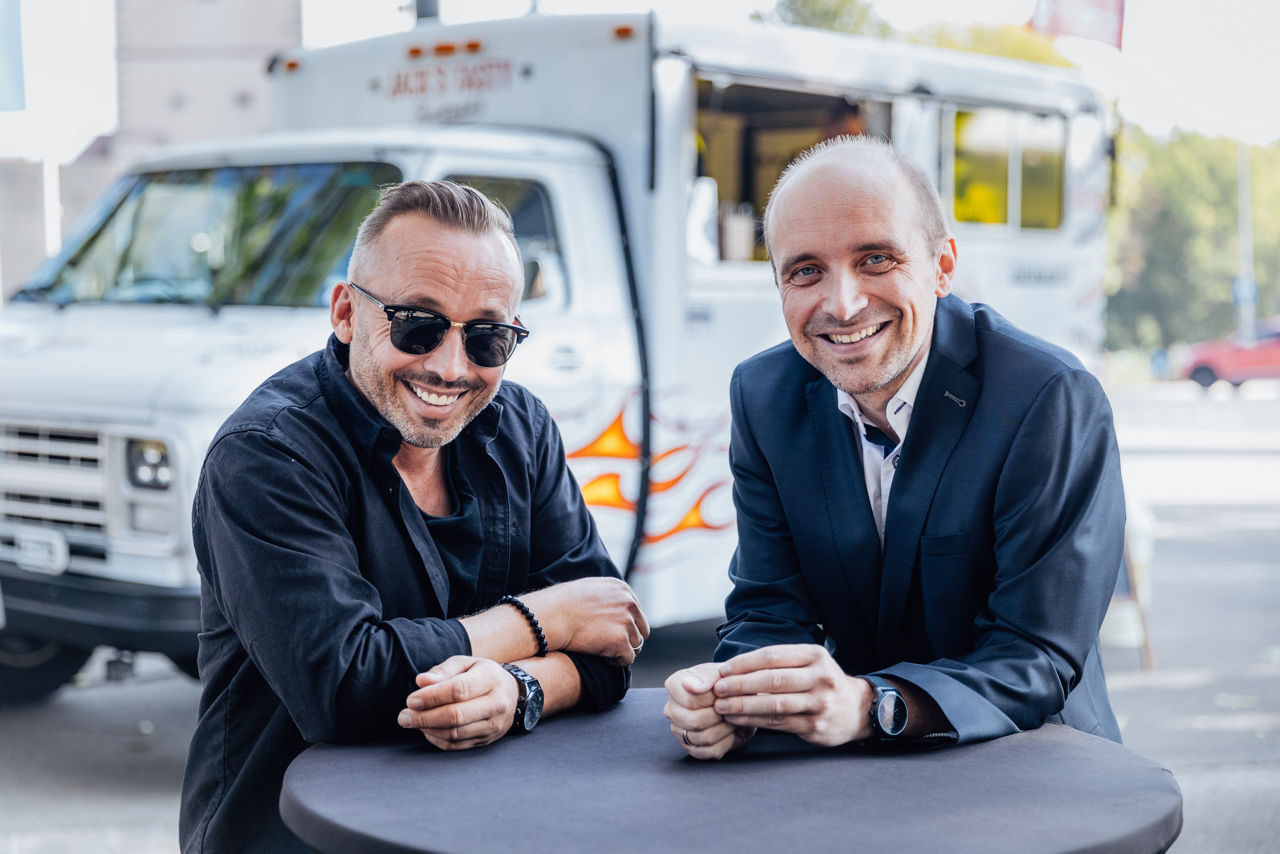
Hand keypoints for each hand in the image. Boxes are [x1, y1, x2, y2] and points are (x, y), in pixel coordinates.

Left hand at [397, 656, 516, 750]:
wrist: (511, 694)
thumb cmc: (481, 675)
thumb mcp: (466, 663)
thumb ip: (443, 670)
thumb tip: (421, 682)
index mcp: (491, 679)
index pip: (459, 690)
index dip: (432, 696)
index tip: (411, 700)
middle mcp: (496, 704)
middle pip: (456, 716)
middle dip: (424, 718)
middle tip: (403, 716)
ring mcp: (493, 725)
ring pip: (454, 734)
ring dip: (427, 729)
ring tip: (411, 721)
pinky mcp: (486, 740)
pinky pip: (456, 745)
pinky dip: (436, 739)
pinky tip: (426, 729)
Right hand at [522, 577, 649, 665]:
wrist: (552, 616)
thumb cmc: (562, 604)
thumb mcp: (590, 589)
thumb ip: (607, 597)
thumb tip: (614, 609)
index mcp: (622, 589)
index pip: (636, 613)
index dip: (626, 626)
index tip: (612, 633)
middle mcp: (629, 603)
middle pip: (642, 630)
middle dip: (629, 639)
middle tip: (611, 646)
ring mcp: (626, 622)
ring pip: (636, 645)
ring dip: (621, 650)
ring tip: (602, 650)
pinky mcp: (621, 641)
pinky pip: (627, 659)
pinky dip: (616, 661)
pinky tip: (601, 657)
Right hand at [663, 662, 755, 759]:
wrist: (737, 699)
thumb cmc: (725, 683)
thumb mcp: (720, 672)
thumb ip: (707, 676)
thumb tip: (695, 687)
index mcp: (675, 686)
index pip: (690, 699)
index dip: (712, 698)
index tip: (722, 693)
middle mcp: (672, 708)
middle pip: (695, 721)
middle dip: (719, 715)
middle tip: (732, 707)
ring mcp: (679, 730)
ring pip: (704, 737)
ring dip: (725, 728)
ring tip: (733, 717)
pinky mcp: (692, 747)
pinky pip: (711, 751)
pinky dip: (727, 741)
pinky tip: (731, 730)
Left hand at [711, 644, 871, 746]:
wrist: (857, 709)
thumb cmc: (822, 682)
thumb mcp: (809, 663)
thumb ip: (779, 663)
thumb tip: (734, 667)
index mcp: (814, 656)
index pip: (772, 656)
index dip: (744, 663)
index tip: (723, 669)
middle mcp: (819, 678)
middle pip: (772, 680)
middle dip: (740, 684)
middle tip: (718, 689)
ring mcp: (819, 703)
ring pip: (774, 704)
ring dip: (743, 706)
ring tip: (722, 707)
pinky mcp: (815, 726)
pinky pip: (778, 723)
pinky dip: (754, 721)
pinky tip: (737, 720)